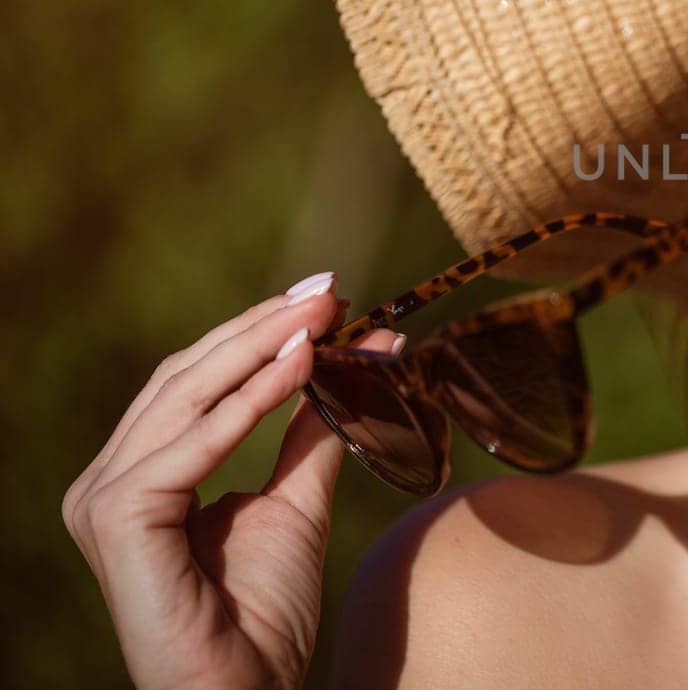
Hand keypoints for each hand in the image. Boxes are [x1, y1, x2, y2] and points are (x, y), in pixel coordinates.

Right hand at [63, 273, 402, 688]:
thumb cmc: (265, 612)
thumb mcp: (300, 497)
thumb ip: (319, 424)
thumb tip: (371, 348)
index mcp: (143, 471)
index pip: (200, 378)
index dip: (260, 332)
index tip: (328, 295)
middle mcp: (110, 479)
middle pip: (188, 375)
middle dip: (262, 326)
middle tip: (328, 288)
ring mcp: (102, 499)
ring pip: (185, 396)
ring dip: (259, 349)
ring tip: (322, 316)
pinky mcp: (116, 519)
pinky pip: (185, 446)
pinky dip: (246, 404)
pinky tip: (299, 366)